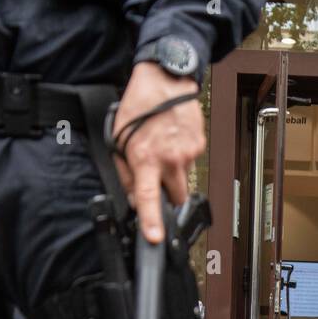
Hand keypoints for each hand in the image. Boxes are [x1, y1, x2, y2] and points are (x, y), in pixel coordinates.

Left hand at [111, 61, 203, 243]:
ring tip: (163, 148)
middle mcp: (169, 159)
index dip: (152, 221)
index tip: (155, 238)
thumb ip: (125, 173)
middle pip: (176, 198)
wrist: (166, 81)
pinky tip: (173, 140)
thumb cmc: (140, 106)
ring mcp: (188, 153)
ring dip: (174, 173)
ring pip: (184, 180)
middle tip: (158, 177)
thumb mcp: (118, 139)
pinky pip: (192, 163)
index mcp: (145, 159)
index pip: (149, 198)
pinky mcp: (199, 146)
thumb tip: (134, 197)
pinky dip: (182, 157)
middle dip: (168, 195)